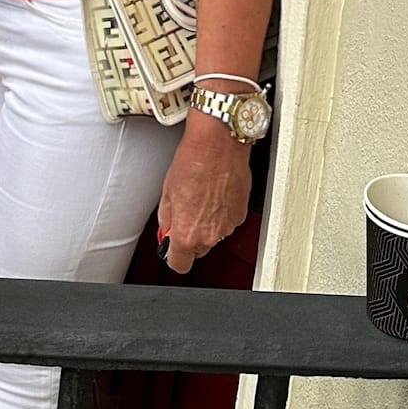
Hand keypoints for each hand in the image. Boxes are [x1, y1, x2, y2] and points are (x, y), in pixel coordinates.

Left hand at [156, 119, 252, 273]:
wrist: (218, 143)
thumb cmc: (193, 162)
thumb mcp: (167, 192)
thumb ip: (167, 220)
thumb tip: (167, 230)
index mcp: (188, 235)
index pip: (179, 264)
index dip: (173, 255)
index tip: (171, 246)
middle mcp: (210, 235)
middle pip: (198, 250)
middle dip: (190, 237)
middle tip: (185, 211)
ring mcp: (228, 225)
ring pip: (213, 235)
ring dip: (207, 223)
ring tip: (202, 196)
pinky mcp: (241, 213)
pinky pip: (227, 221)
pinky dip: (221, 212)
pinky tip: (214, 192)